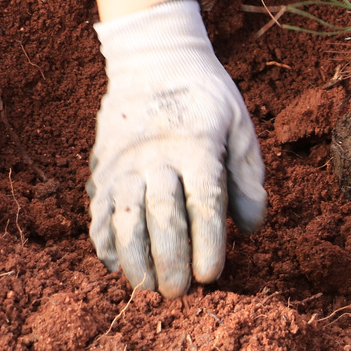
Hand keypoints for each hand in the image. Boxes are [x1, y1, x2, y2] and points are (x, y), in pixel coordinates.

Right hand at [86, 0, 265, 296]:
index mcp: (197, 144)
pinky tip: (117, 264)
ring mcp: (124, 161)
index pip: (203, 202)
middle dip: (172, 261)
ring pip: (125, 218)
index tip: (212, 275)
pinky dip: (105, 240)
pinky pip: (99, 209)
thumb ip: (248, 177)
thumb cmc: (207, 98)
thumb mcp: (241, 125)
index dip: (207, 243)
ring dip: (136, 258)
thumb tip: (250, 229)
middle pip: (162, 217)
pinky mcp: (103, 165)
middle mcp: (157, 154)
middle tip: (181, 291)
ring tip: (148, 286)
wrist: (154, 58)